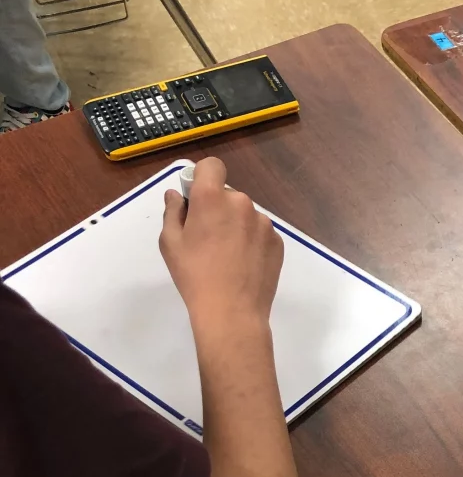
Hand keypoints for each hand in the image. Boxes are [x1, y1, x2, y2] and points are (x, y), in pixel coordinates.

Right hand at [160, 157, 283, 322]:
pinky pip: (260, 232)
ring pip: (245, 214)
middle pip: (228, 195)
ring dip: (236, 225)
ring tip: (226, 256)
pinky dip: (251, 241)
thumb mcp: (170, 243)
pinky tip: (243, 264)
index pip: (212, 166)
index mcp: (212, 198)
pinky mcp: (277, 240)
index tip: (197, 197)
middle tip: (206, 238)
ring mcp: (263, 222)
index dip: (203, 176)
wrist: (232, 310)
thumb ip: (173, 212)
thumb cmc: (194, 275)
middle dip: (217, 208)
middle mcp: (242, 203)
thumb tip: (176, 194)